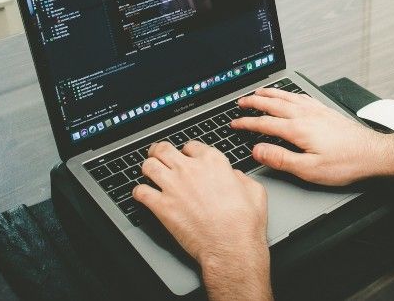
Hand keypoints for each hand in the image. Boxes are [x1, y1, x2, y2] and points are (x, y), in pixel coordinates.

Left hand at [133, 141, 268, 270]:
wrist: (231, 247)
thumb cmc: (244, 223)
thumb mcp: (254, 190)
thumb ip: (241, 177)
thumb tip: (234, 176)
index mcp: (213, 162)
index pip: (191, 146)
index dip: (187, 151)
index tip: (185, 157)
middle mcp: (190, 169)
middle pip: (164, 149)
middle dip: (159, 152)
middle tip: (158, 156)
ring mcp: (173, 186)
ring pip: (148, 166)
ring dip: (148, 168)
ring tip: (149, 173)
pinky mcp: (161, 206)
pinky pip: (140, 192)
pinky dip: (139, 193)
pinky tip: (142, 195)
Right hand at [231, 87, 388, 185]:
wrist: (373, 154)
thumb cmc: (345, 163)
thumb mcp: (309, 170)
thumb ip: (281, 159)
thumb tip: (258, 151)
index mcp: (298, 129)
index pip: (265, 123)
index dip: (247, 123)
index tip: (234, 123)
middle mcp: (306, 115)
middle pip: (273, 104)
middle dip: (254, 102)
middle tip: (241, 102)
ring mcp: (317, 111)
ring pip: (287, 97)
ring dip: (270, 93)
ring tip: (259, 92)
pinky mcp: (326, 111)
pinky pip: (302, 97)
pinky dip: (289, 93)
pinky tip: (289, 95)